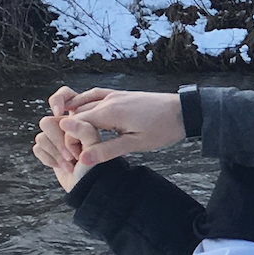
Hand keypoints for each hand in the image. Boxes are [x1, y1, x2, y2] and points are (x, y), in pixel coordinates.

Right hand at [32, 113, 90, 191]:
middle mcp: (68, 126)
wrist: (90, 187)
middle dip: (58, 143)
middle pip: (46, 123)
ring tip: (70, 164)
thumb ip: (84, 131)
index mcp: (81, 119)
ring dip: (55, 154)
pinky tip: (62, 166)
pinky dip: (49, 160)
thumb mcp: (94, 147)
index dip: (59, 111)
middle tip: (72, 156)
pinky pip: (37, 149)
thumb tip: (64, 120)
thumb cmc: (97, 167)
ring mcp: (57, 139)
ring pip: (40, 137)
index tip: (63, 123)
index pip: (62, 105)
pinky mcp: (50, 150)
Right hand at [58, 89, 185, 165]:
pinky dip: (81, 102)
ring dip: (72, 117)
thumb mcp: (136, 144)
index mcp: (109, 112)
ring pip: (81, 103)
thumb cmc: (164, 129)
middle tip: (72, 151)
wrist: (184, 111)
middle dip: (69, 132)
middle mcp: (107, 100)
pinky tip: (78, 110)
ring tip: (68, 134)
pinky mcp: (119, 94)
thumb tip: (83, 159)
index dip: (69, 141)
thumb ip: (108, 150)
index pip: (74, 125)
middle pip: (75, 115)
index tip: (74, 157)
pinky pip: (93, 95)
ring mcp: (113, 95)